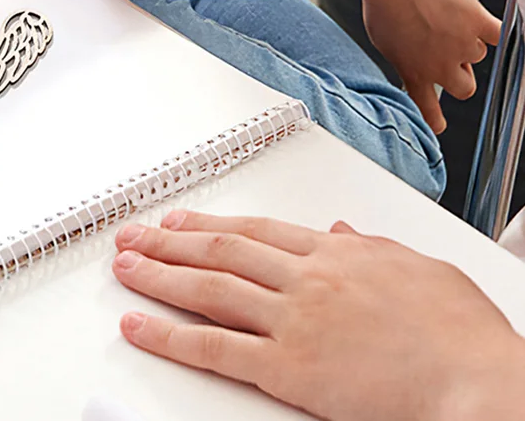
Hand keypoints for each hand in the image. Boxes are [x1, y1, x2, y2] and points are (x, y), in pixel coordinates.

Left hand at [112, 211, 524, 420]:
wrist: (479, 382)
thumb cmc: (460, 334)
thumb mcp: (420, 270)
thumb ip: (372, 247)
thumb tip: (344, 231)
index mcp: (335, 253)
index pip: (256, 228)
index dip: (210, 222)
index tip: (178, 220)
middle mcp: (305, 278)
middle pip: (222, 249)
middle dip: (170, 241)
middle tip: (131, 235)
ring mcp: (293, 320)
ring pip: (209, 287)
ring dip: (159, 275)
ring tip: (123, 267)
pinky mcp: (289, 367)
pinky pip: (216, 346)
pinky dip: (171, 334)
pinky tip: (140, 327)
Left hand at [355, 0, 500, 132]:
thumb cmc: (383, 5)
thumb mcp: (384, 43)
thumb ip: (403, 60)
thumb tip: (411, 64)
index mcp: (415, 74)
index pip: (428, 110)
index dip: (435, 120)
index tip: (438, 125)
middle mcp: (441, 66)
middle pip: (465, 88)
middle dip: (460, 76)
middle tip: (449, 58)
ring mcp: (462, 46)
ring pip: (477, 55)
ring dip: (467, 43)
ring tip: (446, 21)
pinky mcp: (477, 23)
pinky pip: (498, 35)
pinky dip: (493, 32)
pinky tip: (486, 27)